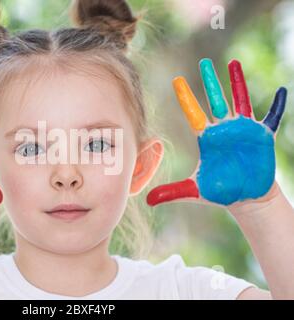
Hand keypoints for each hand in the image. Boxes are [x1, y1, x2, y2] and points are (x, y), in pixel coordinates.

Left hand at [147, 58, 285, 207]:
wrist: (246, 199)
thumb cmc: (220, 192)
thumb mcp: (193, 191)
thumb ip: (171, 192)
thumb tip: (148, 201)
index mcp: (207, 138)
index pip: (193, 112)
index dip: (185, 96)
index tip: (176, 80)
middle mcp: (224, 129)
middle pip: (215, 99)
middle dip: (210, 81)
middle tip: (203, 62)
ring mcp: (244, 130)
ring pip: (240, 99)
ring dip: (237, 82)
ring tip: (233, 62)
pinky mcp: (263, 136)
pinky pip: (272, 117)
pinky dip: (277, 105)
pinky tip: (281, 91)